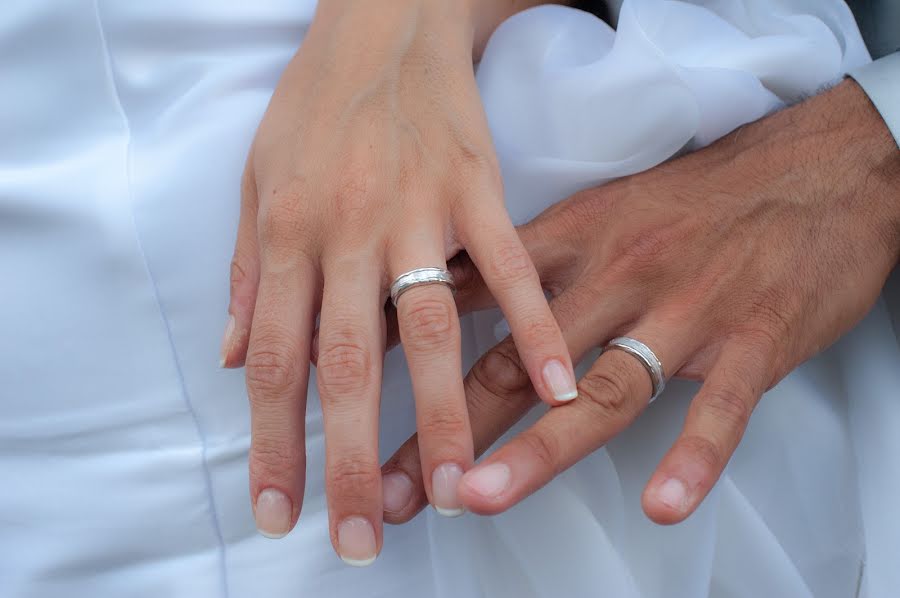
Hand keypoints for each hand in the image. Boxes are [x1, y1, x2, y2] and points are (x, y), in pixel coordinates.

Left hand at [220, 0, 573, 561]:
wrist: (380, 20)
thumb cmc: (313, 104)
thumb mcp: (256, 179)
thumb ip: (245, 273)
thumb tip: (231, 357)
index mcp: (287, 235)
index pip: (273, 359)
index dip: (274, 442)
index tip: (279, 509)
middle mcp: (348, 233)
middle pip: (347, 364)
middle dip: (351, 460)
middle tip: (362, 537)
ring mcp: (418, 211)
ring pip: (430, 329)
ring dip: (444, 416)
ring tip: (458, 489)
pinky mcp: (477, 189)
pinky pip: (509, 266)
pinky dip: (533, 325)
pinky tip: (554, 385)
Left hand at [381, 80, 899, 523]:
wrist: (812, 168)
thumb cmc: (694, 196)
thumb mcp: (603, 208)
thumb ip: (531, 259)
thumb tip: (450, 290)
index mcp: (573, 240)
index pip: (472, 298)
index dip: (406, 348)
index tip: (349, 392)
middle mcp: (617, 276)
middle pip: (520, 361)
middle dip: (448, 426)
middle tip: (396, 485)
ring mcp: (686, 311)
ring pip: (603, 388)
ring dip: (540, 448)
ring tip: (482, 496)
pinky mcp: (754, 340)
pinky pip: (721, 408)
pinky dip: (693, 456)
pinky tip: (662, 502)